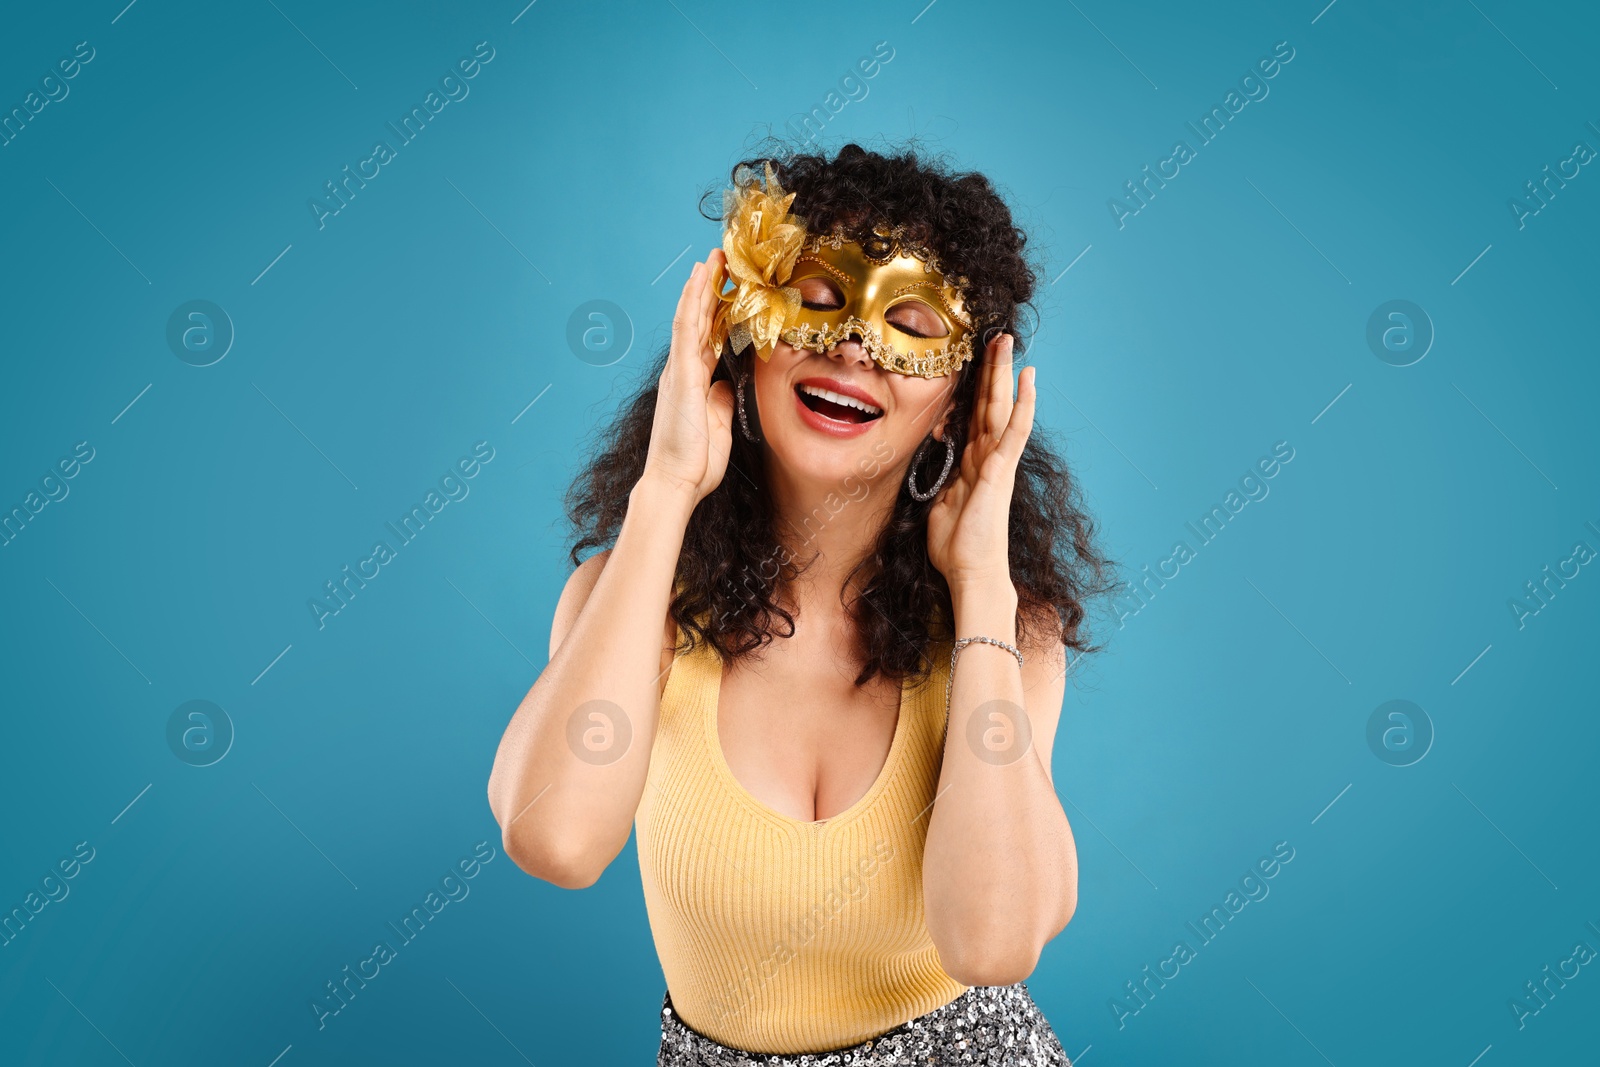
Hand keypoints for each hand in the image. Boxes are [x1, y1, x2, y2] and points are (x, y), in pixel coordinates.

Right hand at [640, 249, 732, 503]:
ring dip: (701, 286)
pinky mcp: (680, 374)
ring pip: (690, 316)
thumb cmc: (695, 464)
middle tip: (721, 260)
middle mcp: (682, 371)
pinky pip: (687, 329)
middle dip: (709, 290)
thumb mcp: (718, 427)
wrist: (676, 483)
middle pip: (697, 320)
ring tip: (713, 258)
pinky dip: (694, 301)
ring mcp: (679, 370)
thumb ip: (720, 403)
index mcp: (692, 383)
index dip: (716, 312)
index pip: (706, 338)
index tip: (728, 289)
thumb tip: (726, 385)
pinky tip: (701, 278)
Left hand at [925, 333, 1035, 589]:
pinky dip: (1023, 404)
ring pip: (1001, 408)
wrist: (972, 573)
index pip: (971, 415)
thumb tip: (930, 456)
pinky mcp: (1001, 471)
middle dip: (991, 370)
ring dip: (1004, 375)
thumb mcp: (936, 503)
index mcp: (970, 463)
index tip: (970, 360)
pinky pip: (1014, 431)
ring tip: (1008, 343)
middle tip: (995, 337)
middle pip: (989, 404)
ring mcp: (997, 462)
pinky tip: (1028, 379)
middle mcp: (986, 457)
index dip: (972, 388)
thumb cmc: (955, 546)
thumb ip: (937, 477)